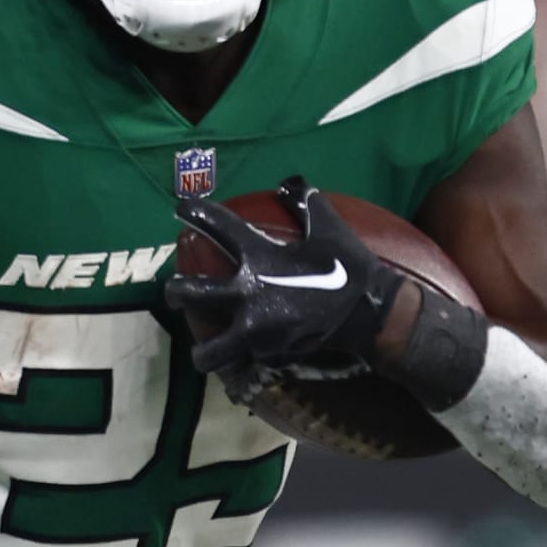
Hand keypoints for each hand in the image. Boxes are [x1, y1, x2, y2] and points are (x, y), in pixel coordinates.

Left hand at [167, 176, 403, 388]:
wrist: (372, 314)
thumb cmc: (348, 268)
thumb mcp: (329, 227)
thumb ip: (305, 202)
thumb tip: (289, 182)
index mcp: (260, 257)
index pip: (217, 226)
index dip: (194, 212)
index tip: (180, 207)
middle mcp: (249, 295)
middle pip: (188, 295)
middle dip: (174, 292)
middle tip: (177, 291)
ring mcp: (256, 332)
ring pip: (206, 351)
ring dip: (201, 347)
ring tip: (205, 340)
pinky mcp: (268, 357)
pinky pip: (240, 364)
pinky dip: (238, 362)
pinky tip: (241, 355)